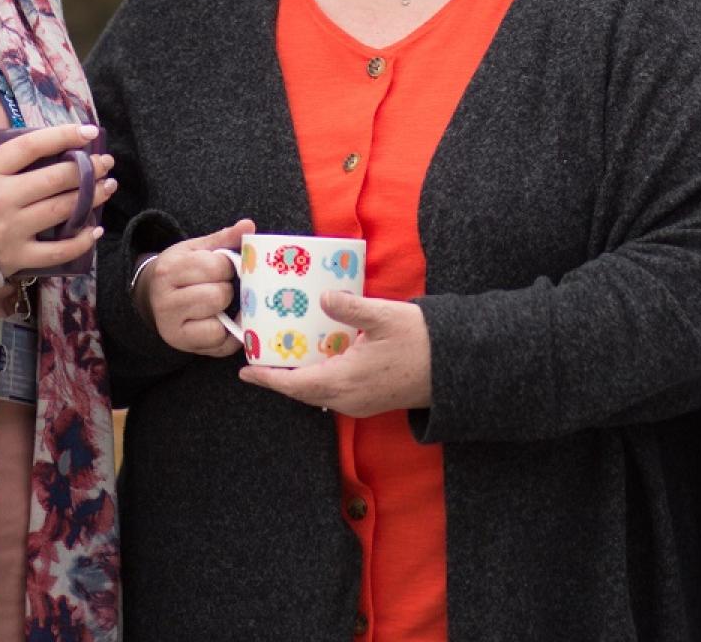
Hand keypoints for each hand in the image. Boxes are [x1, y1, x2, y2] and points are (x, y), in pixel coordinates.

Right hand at [0, 123, 114, 278]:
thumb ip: (6, 160)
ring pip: (62, 209)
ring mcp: (10, 229)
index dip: (63, 135)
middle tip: (106, 163)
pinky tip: (96, 229)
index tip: (89, 132)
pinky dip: (82, 240)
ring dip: (92, 197)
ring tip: (108, 187)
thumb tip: (48, 141)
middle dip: (88, 169)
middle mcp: (0, 198)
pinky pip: (58, 250)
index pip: (30, 146)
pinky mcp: (17, 256)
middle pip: (54, 178)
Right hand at [136, 220, 253, 356]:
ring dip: (227, 313)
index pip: (216, 266)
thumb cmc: (181, 270)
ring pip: (218, 324)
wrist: (151, 296)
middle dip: (226, 290)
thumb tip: (248, 226)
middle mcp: (165, 301)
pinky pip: (219, 343)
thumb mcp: (196, 249)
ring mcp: (171, 326)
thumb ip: (223, 238)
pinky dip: (227, 333)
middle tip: (220, 286)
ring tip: (220, 304)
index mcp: (169, 270)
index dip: (228, 266)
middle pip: (218, 296)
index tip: (223, 266)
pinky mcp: (182, 344)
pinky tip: (223, 321)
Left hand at [239, 292, 430, 417]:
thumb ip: (350, 307)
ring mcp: (360, 403)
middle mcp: (348, 399)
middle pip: (302, 392)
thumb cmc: (421, 341)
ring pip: (318, 395)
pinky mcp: (371, 401)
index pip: (295, 384)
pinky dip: (318, 380)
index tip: (244, 371)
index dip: (268, 378)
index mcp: (345, 381)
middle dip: (278, 379)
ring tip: (283, 358)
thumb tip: (322, 297)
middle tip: (258, 360)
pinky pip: (334, 394)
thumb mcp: (384, 316)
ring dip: (298, 380)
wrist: (456, 367)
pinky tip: (318, 360)